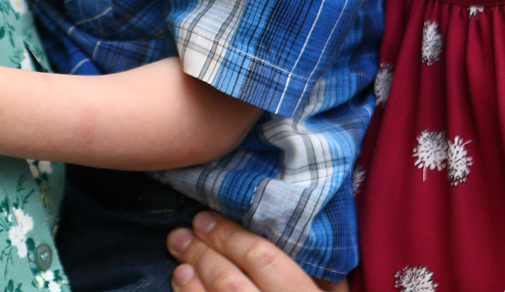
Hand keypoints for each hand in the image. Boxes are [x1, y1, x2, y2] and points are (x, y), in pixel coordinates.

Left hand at [166, 213, 344, 291]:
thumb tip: (296, 238)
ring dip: (190, 283)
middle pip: (229, 282)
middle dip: (200, 253)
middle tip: (180, 236)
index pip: (262, 257)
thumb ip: (323, 276)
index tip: (205, 219)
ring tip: (180, 265)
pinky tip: (184, 291)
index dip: (228, 235)